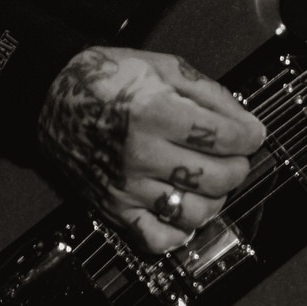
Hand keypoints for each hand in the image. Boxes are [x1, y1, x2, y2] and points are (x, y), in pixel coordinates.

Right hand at [37, 44, 267, 253]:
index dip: (250, 136)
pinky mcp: (113, 208)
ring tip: (212, 181)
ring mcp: (127, 186)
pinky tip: (184, 210)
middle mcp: (142, 154)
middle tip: (236, 156)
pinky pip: (155, 239)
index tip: (253, 134)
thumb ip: (210, 93)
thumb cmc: (110, 78)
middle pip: (216, 178)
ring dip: (215, 199)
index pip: (224, 137)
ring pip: (193, 213)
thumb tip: (245, 121)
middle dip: (239, 167)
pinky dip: (179, 233)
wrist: (53, 96)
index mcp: (156, 112)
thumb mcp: (165, 66)